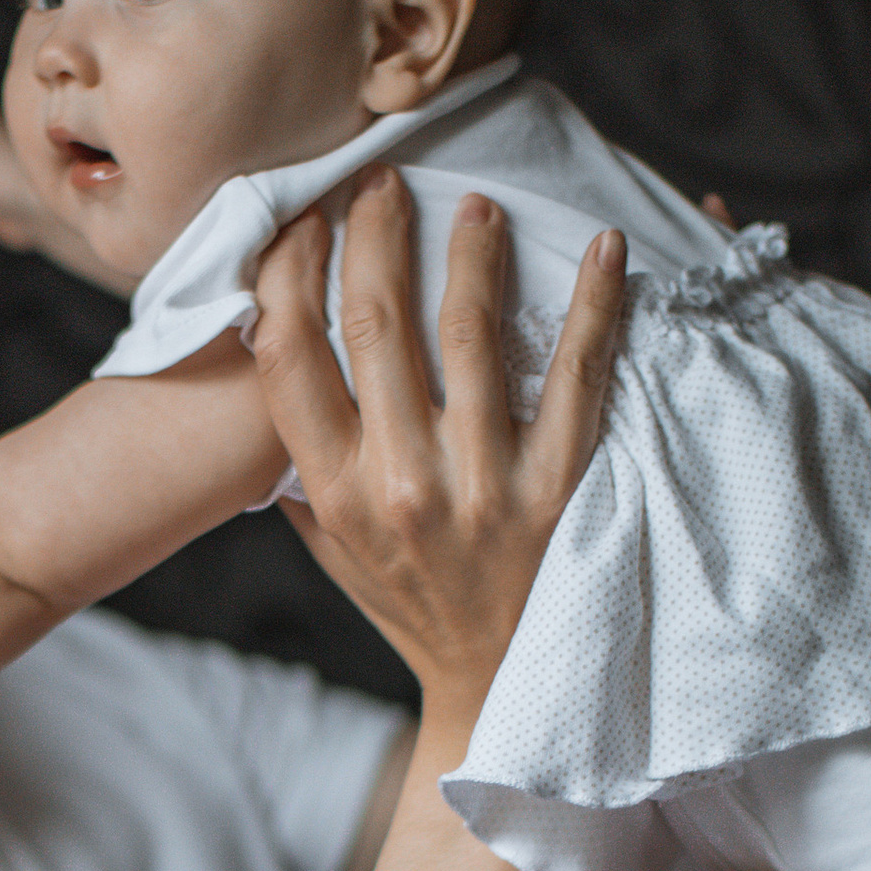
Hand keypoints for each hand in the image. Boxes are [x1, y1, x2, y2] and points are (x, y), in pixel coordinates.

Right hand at [248, 174, 625, 758]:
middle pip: (373, 325)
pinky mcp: (557, 489)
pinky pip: (575, 376)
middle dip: (376, 235)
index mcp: (335, 491)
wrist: (496, 690)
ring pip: (468, 334)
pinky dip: (593, 305)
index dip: (291, 270)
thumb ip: (302, 466)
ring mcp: (482, 486)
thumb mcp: (334, 545)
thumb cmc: (413, 606)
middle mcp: (400, 484)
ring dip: (470, 252)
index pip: (288, 354)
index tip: (303, 216)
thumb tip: (269, 362)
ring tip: (476, 202)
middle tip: (385, 180)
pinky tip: (602, 251)